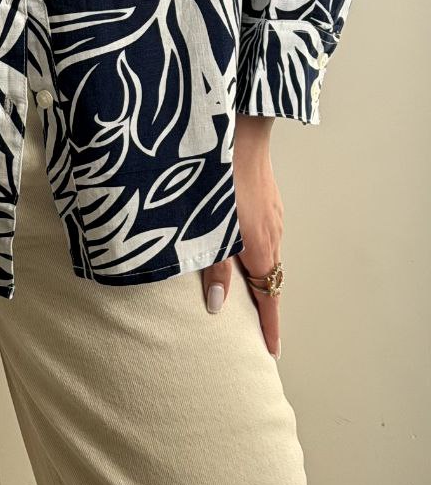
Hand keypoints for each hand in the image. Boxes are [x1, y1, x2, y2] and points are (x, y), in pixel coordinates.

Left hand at [201, 114, 283, 359]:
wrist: (242, 132)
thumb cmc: (222, 179)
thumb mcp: (211, 227)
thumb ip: (213, 266)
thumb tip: (216, 306)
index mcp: (260, 248)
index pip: (268, 298)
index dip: (269, 327)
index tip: (271, 352)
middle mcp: (273, 235)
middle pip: (271, 279)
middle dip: (265, 305)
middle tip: (257, 329)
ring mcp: (273, 215)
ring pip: (269, 255)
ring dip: (260, 276)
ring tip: (248, 293)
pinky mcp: (268, 199)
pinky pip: (267, 236)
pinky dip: (257, 252)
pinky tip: (242, 246)